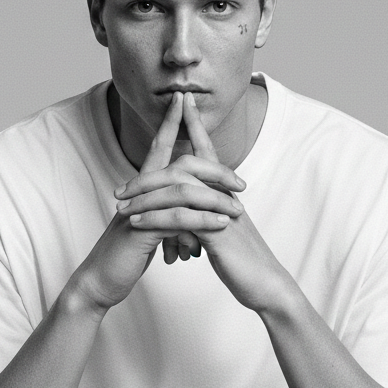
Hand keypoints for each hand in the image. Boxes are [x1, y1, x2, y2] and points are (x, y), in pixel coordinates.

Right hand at [69, 92, 244, 311]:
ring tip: (239, 211)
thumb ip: (163, 210)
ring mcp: (138, 210)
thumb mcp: (147, 228)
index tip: (183, 100)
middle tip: (240, 182)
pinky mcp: (139, 231)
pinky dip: (201, 221)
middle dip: (212, 168)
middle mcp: (138, 193)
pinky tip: (220, 226)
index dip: (170, 123)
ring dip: (214, 199)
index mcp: (142, 190)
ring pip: (181, 191)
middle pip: (177, 165)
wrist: (100, 281)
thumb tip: (183, 206)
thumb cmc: (124, 255)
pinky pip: (176, 219)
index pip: (158, 148)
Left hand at [115, 92, 296, 312]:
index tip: (183, 102)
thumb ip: (209, 215)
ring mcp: (222, 212)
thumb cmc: (244, 261)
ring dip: (145, 196)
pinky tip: (137, 224)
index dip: (197, 125)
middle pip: (186, 167)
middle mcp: (225, 196)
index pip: (207, 154)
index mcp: (225, 194)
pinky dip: (155, 219)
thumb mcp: (225, 232)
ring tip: (120, 206)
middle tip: (121, 187)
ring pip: (179, 191)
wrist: (266, 285)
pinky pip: (181, 218)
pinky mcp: (218, 233)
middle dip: (152, 169)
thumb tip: (193, 210)